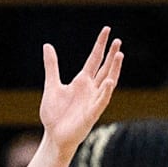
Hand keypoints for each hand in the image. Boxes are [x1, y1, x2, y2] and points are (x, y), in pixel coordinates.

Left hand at [39, 27, 123, 153]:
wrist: (54, 136)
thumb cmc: (54, 114)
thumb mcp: (51, 86)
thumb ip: (52, 66)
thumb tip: (47, 45)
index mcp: (82, 81)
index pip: (94, 59)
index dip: (100, 45)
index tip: (107, 30)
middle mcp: (91, 89)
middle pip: (104, 68)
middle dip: (111, 55)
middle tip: (118, 41)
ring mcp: (93, 100)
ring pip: (108, 82)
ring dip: (114, 69)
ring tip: (119, 55)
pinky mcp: (92, 113)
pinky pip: (101, 101)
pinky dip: (105, 91)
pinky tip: (109, 81)